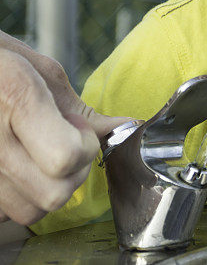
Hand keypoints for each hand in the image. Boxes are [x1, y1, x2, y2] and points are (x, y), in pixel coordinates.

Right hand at [0, 31, 129, 224]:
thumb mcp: (37, 68)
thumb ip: (78, 107)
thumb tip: (120, 128)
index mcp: (15, 97)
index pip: (66, 157)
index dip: (84, 147)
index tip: (76, 128)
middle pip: (53, 194)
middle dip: (71, 173)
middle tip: (60, 143)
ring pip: (27, 212)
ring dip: (42, 190)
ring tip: (32, 155)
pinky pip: (0, 213)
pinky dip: (12, 197)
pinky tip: (9, 166)